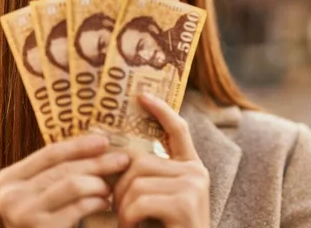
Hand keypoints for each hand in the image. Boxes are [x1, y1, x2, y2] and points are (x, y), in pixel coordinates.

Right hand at [0, 134, 130, 227]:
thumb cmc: (47, 219)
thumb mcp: (44, 190)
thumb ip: (59, 169)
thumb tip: (98, 141)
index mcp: (8, 178)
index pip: (51, 153)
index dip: (80, 145)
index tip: (105, 141)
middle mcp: (9, 196)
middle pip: (64, 168)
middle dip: (97, 162)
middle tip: (123, 160)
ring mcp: (22, 214)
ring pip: (73, 185)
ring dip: (98, 183)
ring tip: (111, 187)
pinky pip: (78, 207)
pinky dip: (96, 202)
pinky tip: (105, 204)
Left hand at [114, 93, 209, 227]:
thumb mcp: (154, 204)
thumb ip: (145, 179)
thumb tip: (114, 156)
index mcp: (190, 169)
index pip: (177, 131)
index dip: (160, 112)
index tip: (142, 96)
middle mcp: (196, 172)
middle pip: (140, 160)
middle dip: (120, 187)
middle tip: (120, 212)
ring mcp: (194, 185)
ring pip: (135, 180)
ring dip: (123, 208)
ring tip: (132, 225)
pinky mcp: (186, 202)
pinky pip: (139, 200)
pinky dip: (128, 220)